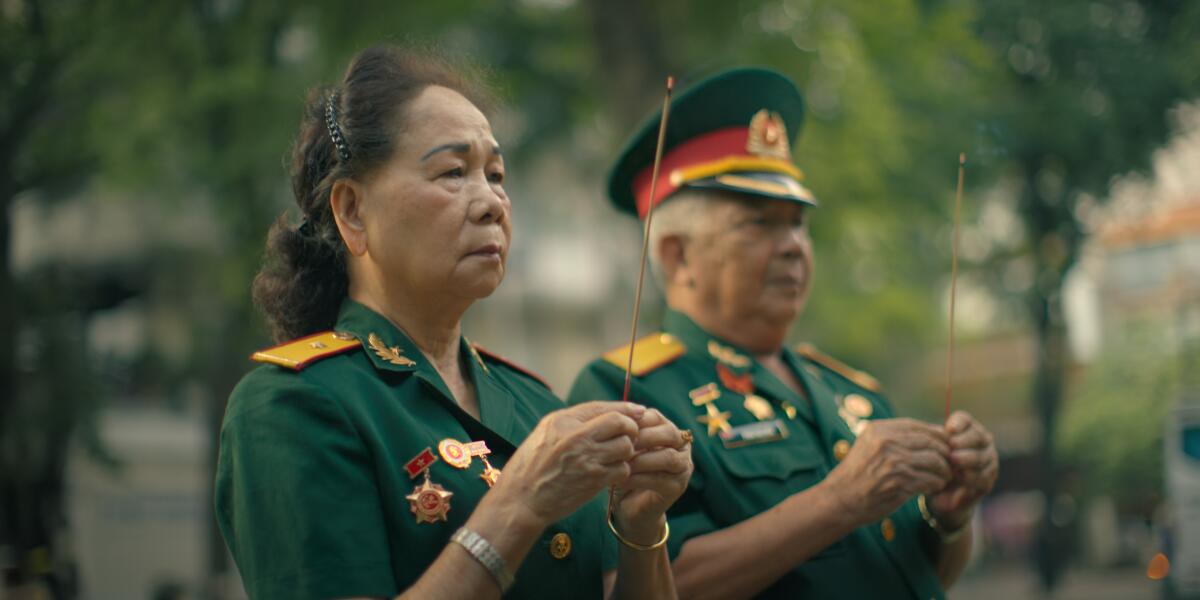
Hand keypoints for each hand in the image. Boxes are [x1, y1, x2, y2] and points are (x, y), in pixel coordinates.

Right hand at [492, 401, 644, 527]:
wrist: (521, 501)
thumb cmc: (530, 468)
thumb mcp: (545, 433)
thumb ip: (572, 422)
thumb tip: (604, 414)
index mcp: (562, 421)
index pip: (602, 407)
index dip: (624, 408)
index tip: (638, 411)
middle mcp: (575, 436)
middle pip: (619, 422)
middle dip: (630, 428)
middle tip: (629, 437)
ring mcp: (585, 459)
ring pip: (625, 446)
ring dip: (627, 452)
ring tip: (618, 457)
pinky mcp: (593, 480)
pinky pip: (622, 469)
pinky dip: (622, 471)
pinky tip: (613, 473)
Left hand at [613, 408, 692, 542]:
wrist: (628, 505)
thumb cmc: (624, 469)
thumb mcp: (623, 447)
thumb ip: (625, 430)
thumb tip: (616, 413)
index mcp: (667, 429)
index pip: (656, 417)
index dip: (636, 420)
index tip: (616, 427)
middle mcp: (681, 445)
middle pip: (669, 434)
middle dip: (643, 438)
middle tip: (620, 445)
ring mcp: (683, 467)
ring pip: (668, 457)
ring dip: (642, 460)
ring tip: (621, 463)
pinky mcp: (678, 487)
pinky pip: (661, 479)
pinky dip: (639, 478)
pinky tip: (622, 480)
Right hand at [821, 418, 952, 524]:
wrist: (840, 499)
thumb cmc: (857, 474)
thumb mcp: (868, 445)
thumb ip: (892, 436)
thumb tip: (926, 433)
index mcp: (879, 429)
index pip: (917, 425)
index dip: (935, 435)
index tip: (943, 445)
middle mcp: (886, 442)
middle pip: (930, 441)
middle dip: (944, 452)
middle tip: (949, 462)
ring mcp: (894, 462)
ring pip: (935, 461)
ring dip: (944, 470)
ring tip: (943, 476)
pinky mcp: (900, 482)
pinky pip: (930, 480)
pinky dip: (936, 484)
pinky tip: (933, 487)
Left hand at [927, 411, 997, 528]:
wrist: (944, 492)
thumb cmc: (935, 464)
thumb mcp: (933, 453)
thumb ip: (935, 443)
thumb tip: (934, 434)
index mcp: (966, 429)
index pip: (965, 420)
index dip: (959, 423)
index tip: (949, 430)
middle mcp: (981, 441)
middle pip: (977, 437)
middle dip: (965, 443)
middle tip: (952, 450)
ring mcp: (988, 460)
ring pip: (982, 457)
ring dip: (969, 460)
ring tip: (956, 466)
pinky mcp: (988, 479)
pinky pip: (983, 477)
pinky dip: (972, 478)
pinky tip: (962, 479)